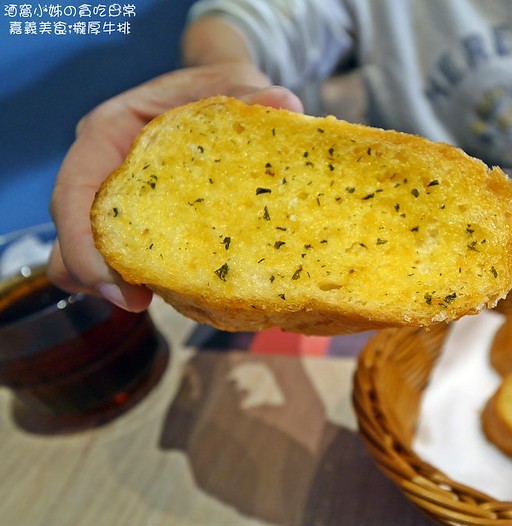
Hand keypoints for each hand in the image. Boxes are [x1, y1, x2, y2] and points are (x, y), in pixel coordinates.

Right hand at [48, 63, 302, 310]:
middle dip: (94, 273)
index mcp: (112, 130)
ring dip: (109, 282)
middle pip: (73, 229)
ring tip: (149, 302)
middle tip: (137, 303)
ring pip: (87, 249)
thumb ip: (256, 96)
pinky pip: (122, 255)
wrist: (223, 92)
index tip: (117, 287)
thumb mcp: (239, 85)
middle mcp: (104, 166)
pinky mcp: (139, 219)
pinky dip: (135, 277)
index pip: (75, 189)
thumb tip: (286, 104)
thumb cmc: (222, 88)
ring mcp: (116, 196)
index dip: (83, 243)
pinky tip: (175, 292)